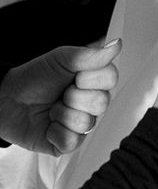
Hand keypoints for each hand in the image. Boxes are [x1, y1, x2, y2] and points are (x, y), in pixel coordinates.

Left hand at [0, 38, 121, 154]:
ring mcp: (82, 124)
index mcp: (94, 79)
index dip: (91, 77)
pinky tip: (49, 125)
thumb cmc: (36, 77)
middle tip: (61, 92)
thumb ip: (91, 55)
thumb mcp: (62, 58)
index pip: (112, 78)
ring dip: (62, 113)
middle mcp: (92, 102)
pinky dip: (55, 132)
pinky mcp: (68, 143)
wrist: (8, 99)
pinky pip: (72, 141)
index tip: (75, 74)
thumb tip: (117, 45)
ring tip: (52, 109)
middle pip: (102, 102)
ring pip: (86, 122)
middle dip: (74, 96)